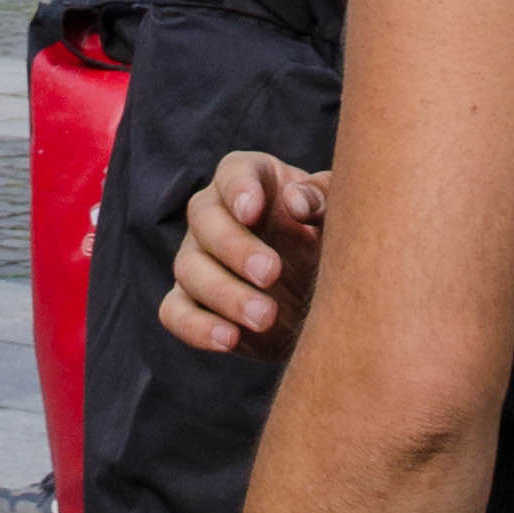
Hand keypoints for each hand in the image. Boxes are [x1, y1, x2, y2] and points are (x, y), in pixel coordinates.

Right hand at [161, 148, 329, 360]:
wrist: (321, 297)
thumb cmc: (328, 241)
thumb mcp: (337, 216)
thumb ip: (321, 201)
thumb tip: (296, 202)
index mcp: (253, 181)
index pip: (234, 173)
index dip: (238, 189)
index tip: (252, 211)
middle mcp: (215, 214)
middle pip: (204, 218)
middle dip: (234, 247)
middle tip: (271, 273)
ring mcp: (199, 258)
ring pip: (188, 267)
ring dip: (224, 293)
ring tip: (265, 317)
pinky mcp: (195, 304)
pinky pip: (176, 312)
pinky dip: (195, 326)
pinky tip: (229, 339)